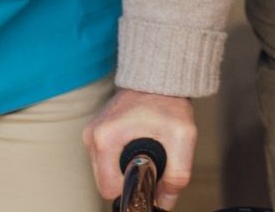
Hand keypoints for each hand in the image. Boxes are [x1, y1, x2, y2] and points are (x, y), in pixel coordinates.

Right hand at [83, 88, 196, 210]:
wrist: (160, 74)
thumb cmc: (167, 99)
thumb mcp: (182, 137)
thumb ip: (178, 175)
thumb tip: (165, 201)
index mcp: (105, 138)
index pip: (109, 188)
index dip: (132, 189)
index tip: (149, 177)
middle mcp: (93, 135)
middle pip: (107, 181)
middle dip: (130, 178)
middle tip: (151, 160)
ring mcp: (93, 132)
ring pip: (107, 170)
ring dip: (126, 168)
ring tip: (146, 148)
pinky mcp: (98, 130)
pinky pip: (108, 158)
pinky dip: (122, 157)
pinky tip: (138, 143)